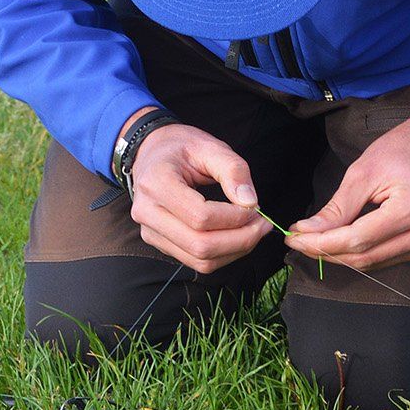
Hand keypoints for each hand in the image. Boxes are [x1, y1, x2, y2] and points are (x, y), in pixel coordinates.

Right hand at [128, 121, 270, 274]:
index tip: (255, 207)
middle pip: (200, 245)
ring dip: (235, 251)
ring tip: (254, 230)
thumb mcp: (210, 146)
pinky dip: (223, 255)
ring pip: (200, 261)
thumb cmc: (181, 147)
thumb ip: (233, 170)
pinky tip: (237, 237)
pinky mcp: (159, 242)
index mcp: (156, 183)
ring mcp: (151, 232)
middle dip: (240, 240)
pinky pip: (196, 262)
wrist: (152, 152)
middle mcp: (147, 212)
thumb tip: (250, 202)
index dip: (234, 217)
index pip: (200, 216)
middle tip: (262, 224)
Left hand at [286, 109, 409, 271]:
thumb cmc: (403, 149)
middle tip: (297, 241)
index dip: (321, 243)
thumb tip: (307, 231)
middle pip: (365, 256)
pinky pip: (387, 258)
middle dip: (326, 252)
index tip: (293, 238)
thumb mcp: (364, 171)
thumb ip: (337, 208)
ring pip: (374, 262)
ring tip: (313, 242)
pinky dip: (361, 253)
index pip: (357, 240)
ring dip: (341, 256)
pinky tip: (340, 243)